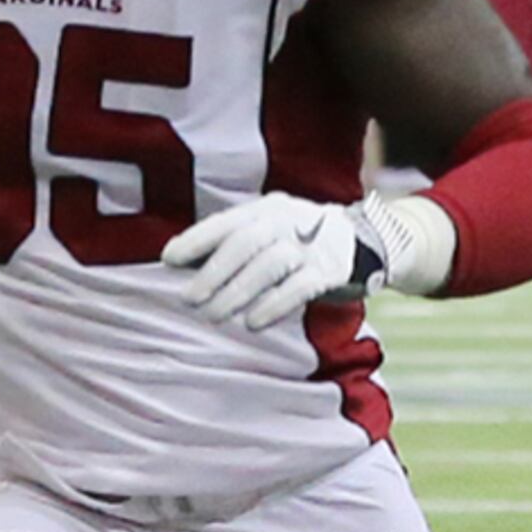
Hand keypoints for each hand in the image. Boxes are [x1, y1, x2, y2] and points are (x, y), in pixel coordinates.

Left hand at [161, 192, 388, 331]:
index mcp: (267, 208)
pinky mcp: (330, 271)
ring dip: (237, 292)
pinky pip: (298, 288)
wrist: (362, 243)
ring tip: (213, 316)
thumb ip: (231, 245)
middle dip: (213, 272)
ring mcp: (311, 245)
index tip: (169, 260)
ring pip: (269, 265)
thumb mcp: (268, 233)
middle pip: (246, 242)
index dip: (196, 240)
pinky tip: (252, 322)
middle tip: (189, 300)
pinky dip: (272, 305)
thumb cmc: (298, 242)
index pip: (227, 222)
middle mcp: (288, 220)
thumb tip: (180, 264)